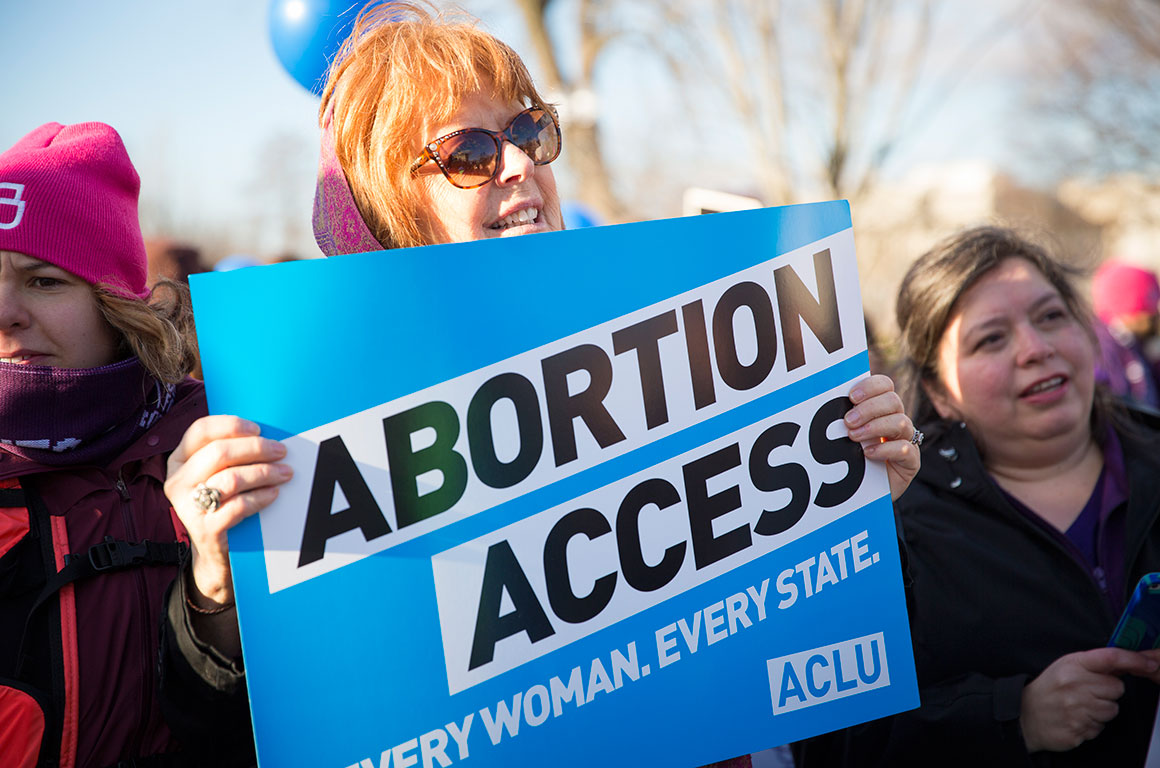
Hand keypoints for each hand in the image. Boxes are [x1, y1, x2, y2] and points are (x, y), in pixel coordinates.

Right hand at [165, 415, 292, 607]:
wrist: (216, 554)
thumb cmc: (224, 503)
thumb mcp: (219, 474)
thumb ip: (231, 453)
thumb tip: (267, 431)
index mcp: (179, 461)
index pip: (200, 430)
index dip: (231, 425)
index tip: (258, 429)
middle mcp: (177, 482)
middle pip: (219, 452)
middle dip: (256, 448)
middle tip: (281, 451)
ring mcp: (187, 507)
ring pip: (231, 478)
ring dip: (264, 472)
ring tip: (285, 473)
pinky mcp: (204, 529)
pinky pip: (238, 506)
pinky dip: (261, 497)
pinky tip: (274, 493)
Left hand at [844, 374, 919, 499]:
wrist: (856, 495)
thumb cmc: (845, 460)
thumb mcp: (840, 435)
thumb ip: (838, 418)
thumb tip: (819, 400)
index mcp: (879, 409)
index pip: (884, 385)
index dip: (870, 386)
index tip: (851, 396)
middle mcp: (895, 421)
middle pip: (893, 400)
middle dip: (869, 408)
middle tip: (848, 421)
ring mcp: (905, 441)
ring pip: (901, 422)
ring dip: (875, 427)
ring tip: (854, 437)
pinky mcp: (910, 462)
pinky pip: (905, 449)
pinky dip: (885, 449)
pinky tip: (868, 454)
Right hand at [1021, 647, 1159, 751]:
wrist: (1025, 714)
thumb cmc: (1049, 689)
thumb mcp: (1066, 667)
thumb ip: (1093, 664)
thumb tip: (1125, 662)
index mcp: (1073, 665)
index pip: (1110, 657)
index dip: (1134, 659)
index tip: (1149, 662)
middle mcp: (1075, 685)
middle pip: (1117, 688)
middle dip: (1108, 692)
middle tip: (1089, 692)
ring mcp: (1076, 708)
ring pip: (1112, 710)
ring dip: (1101, 711)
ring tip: (1080, 707)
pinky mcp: (1077, 728)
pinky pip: (1100, 727)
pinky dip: (1091, 725)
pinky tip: (1076, 718)